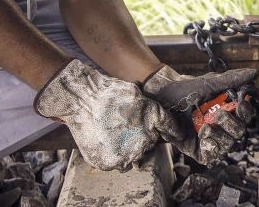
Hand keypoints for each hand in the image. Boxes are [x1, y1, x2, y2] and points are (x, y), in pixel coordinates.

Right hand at [34, 59, 181, 170]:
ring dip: (128, 150)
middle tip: (125, 127)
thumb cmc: (109, 94)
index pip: (170, 128)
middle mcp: (145, 139)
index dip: (174, 132)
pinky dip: (114, 156)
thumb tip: (161, 122)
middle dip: (142, 138)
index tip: (176, 135)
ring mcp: (127, 153)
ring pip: (135, 157)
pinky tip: (106, 142)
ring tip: (114, 135)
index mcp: (153, 119)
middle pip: (149, 145)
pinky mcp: (110, 163)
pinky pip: (119, 164)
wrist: (82, 100)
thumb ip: (152, 110)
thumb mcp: (137, 94)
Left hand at [142, 65, 258, 164]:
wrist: (162, 100)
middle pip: (239, 131)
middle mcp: (222, 127)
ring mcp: (211, 140)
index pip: (245, 115)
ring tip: (206, 124)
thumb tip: (255, 73)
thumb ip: (232, 79)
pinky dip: (212, 145)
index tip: (241, 104)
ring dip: (220, 134)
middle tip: (219, 114)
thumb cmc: (186, 90)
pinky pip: (213, 154)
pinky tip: (203, 134)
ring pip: (228, 143)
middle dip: (232, 123)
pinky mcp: (199, 151)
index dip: (246, 112)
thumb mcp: (210, 83)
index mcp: (227, 110)